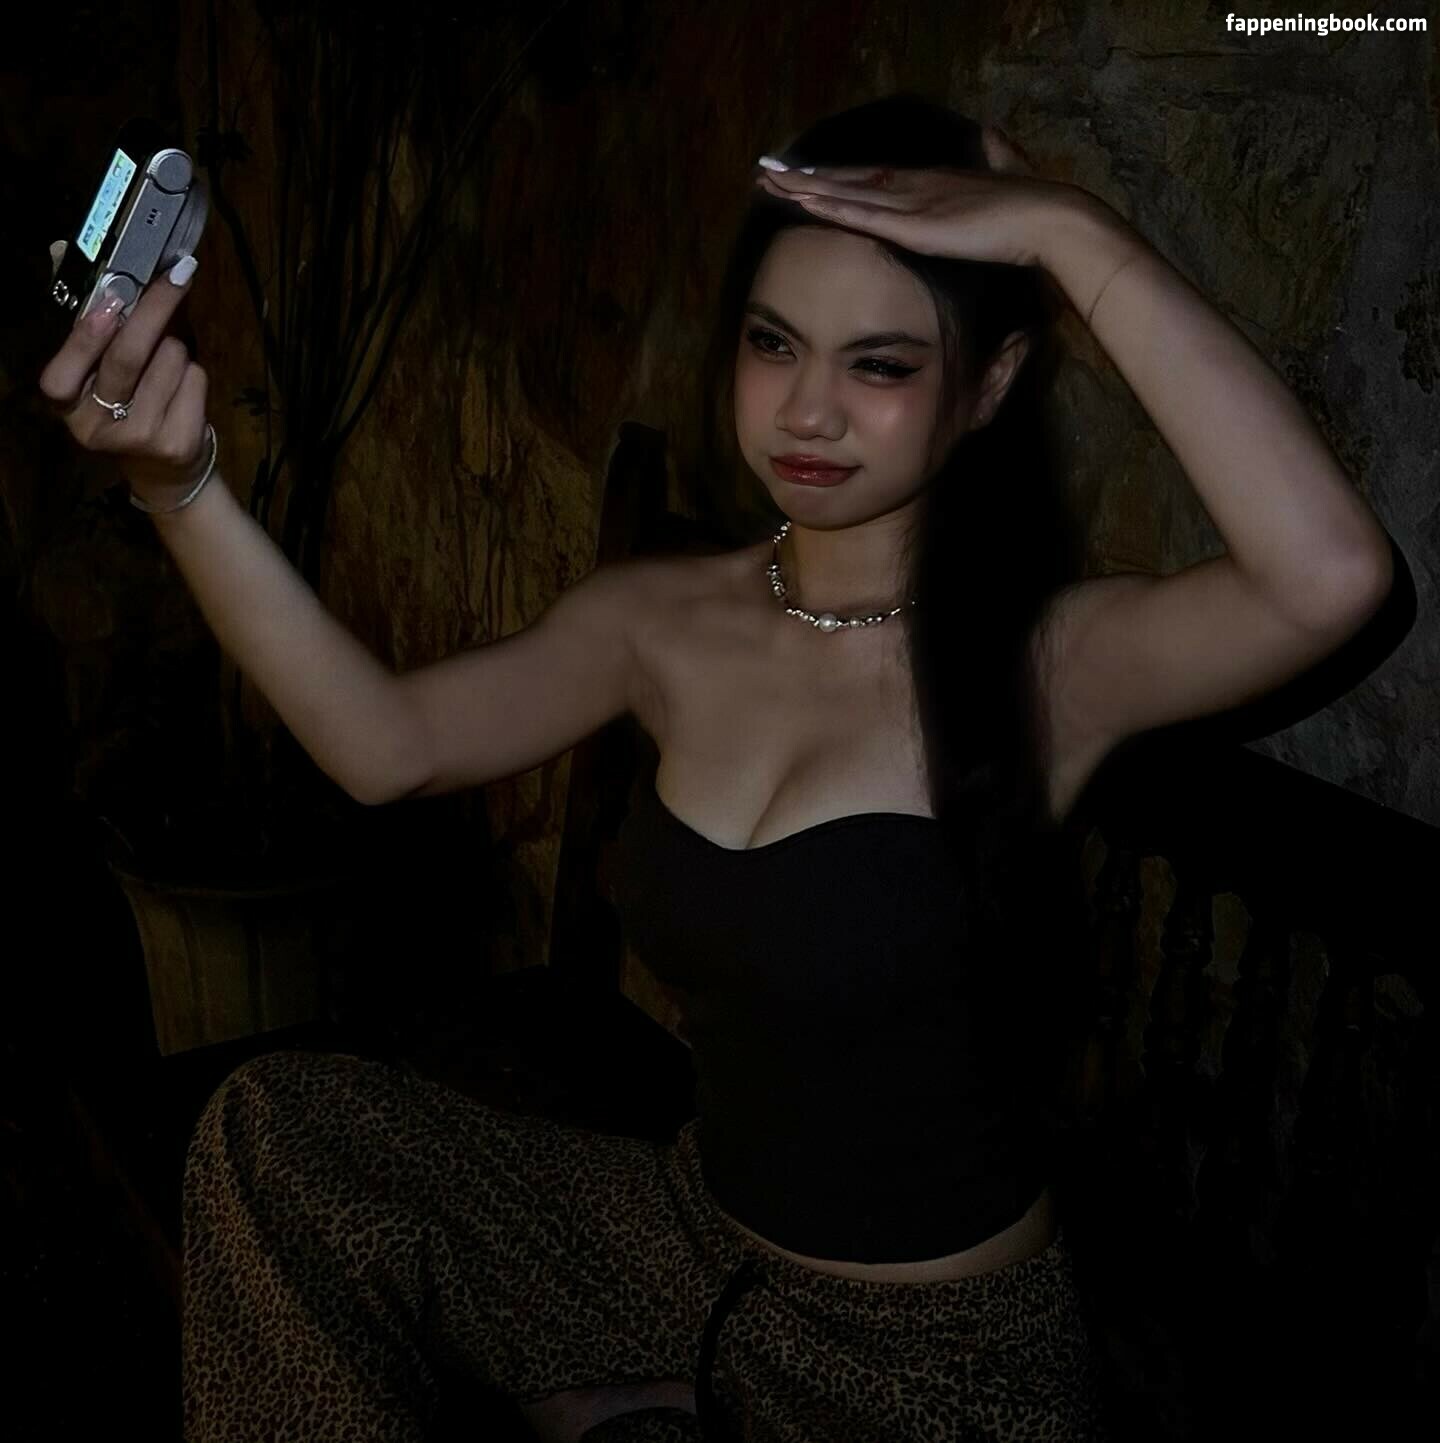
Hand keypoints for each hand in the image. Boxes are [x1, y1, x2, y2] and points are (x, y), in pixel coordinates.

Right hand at [38, 242, 211, 503]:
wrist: (165, 472)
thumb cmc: (128, 404)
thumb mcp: (98, 368)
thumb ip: (86, 316)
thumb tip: (62, 249)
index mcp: (65, 404)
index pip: (61, 372)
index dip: (85, 335)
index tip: (109, 299)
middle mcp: (95, 427)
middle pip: (127, 357)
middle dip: (155, 309)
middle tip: (179, 274)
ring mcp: (138, 438)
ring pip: (169, 362)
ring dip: (178, 347)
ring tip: (170, 361)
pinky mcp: (177, 443)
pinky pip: (195, 382)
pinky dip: (196, 373)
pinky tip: (185, 388)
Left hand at [753, 125, 1077, 270]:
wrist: (1044, 218)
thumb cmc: (1025, 215)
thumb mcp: (995, 196)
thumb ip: (982, 184)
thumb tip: (982, 168)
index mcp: (927, 184)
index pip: (869, 178)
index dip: (834, 178)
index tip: (803, 175)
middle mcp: (911, 186)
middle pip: (846, 179)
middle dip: (805, 177)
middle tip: (767, 171)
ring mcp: (910, 202)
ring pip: (845, 191)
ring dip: (804, 187)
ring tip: (768, 181)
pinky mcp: (912, 224)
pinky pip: (861, 213)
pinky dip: (830, 205)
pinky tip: (803, 200)